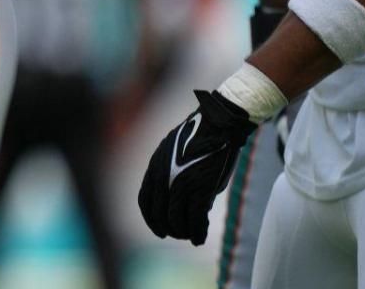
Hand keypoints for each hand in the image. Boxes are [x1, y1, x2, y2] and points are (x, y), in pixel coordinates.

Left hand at [137, 89, 254, 244]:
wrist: (219, 125)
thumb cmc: (200, 137)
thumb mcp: (174, 153)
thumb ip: (171, 175)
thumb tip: (178, 200)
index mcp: (155, 167)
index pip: (145, 201)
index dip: (151, 219)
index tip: (159, 229)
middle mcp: (164, 177)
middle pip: (159, 214)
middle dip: (168, 229)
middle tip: (178, 235)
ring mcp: (182, 183)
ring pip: (176, 220)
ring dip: (183, 233)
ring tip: (190, 236)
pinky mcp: (201, 189)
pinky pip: (195, 220)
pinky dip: (197, 233)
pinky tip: (199, 239)